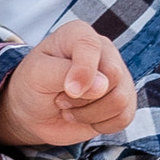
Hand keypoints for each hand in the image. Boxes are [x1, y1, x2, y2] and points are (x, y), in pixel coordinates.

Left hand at [0, 22, 137, 150]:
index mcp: (80, 34)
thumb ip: (65, 73)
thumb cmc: (34, 86)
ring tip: (70, 108)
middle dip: (82, 96)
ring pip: (120, 99)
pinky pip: (124, 117)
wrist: (34, 113)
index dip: (83, 71)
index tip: (69, 90)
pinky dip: (100, 124)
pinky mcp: (124, 101)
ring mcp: (118, 77)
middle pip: (113, 75)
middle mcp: (105, 51)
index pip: (91, 47)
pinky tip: (85, 117)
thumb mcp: (38, 74)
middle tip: (61, 97)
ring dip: (88, 113)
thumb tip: (102, 85)